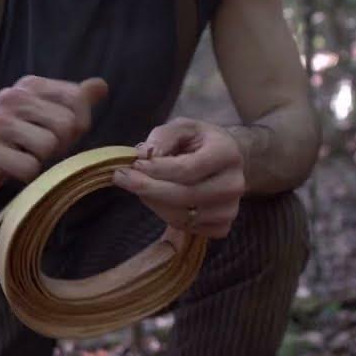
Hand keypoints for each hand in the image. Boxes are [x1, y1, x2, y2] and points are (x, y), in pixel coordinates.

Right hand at [0, 75, 108, 199]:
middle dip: (61, 145)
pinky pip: (28, 167)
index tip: (62, 135)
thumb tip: (101, 86)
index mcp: (29, 86)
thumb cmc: (13, 140)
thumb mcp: (44, 116)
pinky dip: (27, 176)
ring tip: (24, 159)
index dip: (79, 124)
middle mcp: (11, 97)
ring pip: (48, 146)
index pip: (76, 98)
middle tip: (40, 151)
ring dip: (42, 162)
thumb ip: (73, 101)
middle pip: (66, 125)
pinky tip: (12, 170)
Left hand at [112, 117, 245, 237]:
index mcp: (227, 153)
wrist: (228, 161)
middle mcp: (234, 184)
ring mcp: (230, 209)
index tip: (133, 164)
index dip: (157, 169)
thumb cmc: (201, 142)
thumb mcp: (183, 127)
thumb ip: (163, 136)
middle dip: (147, 188)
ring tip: (141, 186)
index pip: (187, 169)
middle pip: (184, 195)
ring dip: (153, 202)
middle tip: (122, 178)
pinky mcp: (222, 227)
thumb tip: (143, 155)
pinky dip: (167, 216)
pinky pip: (186, 228)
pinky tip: (161, 200)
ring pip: (181, 216)